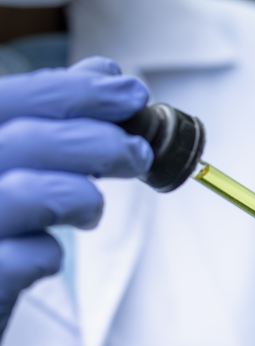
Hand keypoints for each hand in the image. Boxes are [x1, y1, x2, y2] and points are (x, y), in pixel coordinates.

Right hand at [0, 56, 152, 338]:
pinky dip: (47, 254)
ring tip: (92, 208)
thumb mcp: (10, 161)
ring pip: (28, 193)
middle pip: (24, 140)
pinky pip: (21, 259)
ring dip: (81, 195)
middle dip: (98, 142)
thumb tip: (101, 74)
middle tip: (138, 154)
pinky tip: (49, 254)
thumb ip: (46, 120)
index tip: (129, 93)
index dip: (75, 91)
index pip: (9, 98)